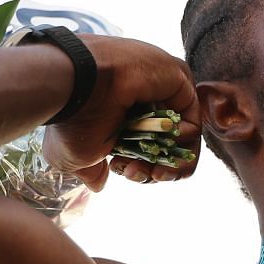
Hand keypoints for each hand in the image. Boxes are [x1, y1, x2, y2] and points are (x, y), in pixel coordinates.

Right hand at [40, 36, 202, 190]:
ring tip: (153, 171)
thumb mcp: (74, 156)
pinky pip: (192, 122)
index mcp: (117, 113)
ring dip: (170, 162)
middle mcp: (140, 99)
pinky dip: (182, 141)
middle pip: (164, 144)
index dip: (139, 168)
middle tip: (137, 173)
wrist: (73, 86)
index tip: (122, 171)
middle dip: (154, 169)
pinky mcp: (178, 79)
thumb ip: (90, 169)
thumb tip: (98, 184)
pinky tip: (161, 142)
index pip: (142, 147)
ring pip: (179, 136)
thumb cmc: (71, 120)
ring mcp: (159, 87)